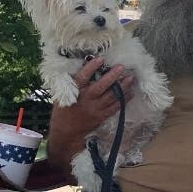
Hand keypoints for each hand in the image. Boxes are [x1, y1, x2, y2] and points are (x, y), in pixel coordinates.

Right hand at [46, 58, 134, 174]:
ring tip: (130, 77)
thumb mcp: (62, 95)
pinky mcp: (102, 116)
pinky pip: (115, 107)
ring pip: (111, 96)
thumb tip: (82, 67)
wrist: (66, 133)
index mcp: (74, 92)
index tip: (100, 58)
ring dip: (122, 87)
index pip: (82, 77)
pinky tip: (130, 92)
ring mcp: (95, 109)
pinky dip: (124, 100)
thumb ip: (71, 83)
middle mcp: (86, 100)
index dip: (91, 68)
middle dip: (111, 76)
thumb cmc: (63, 111)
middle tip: (121, 67)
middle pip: (100, 87)